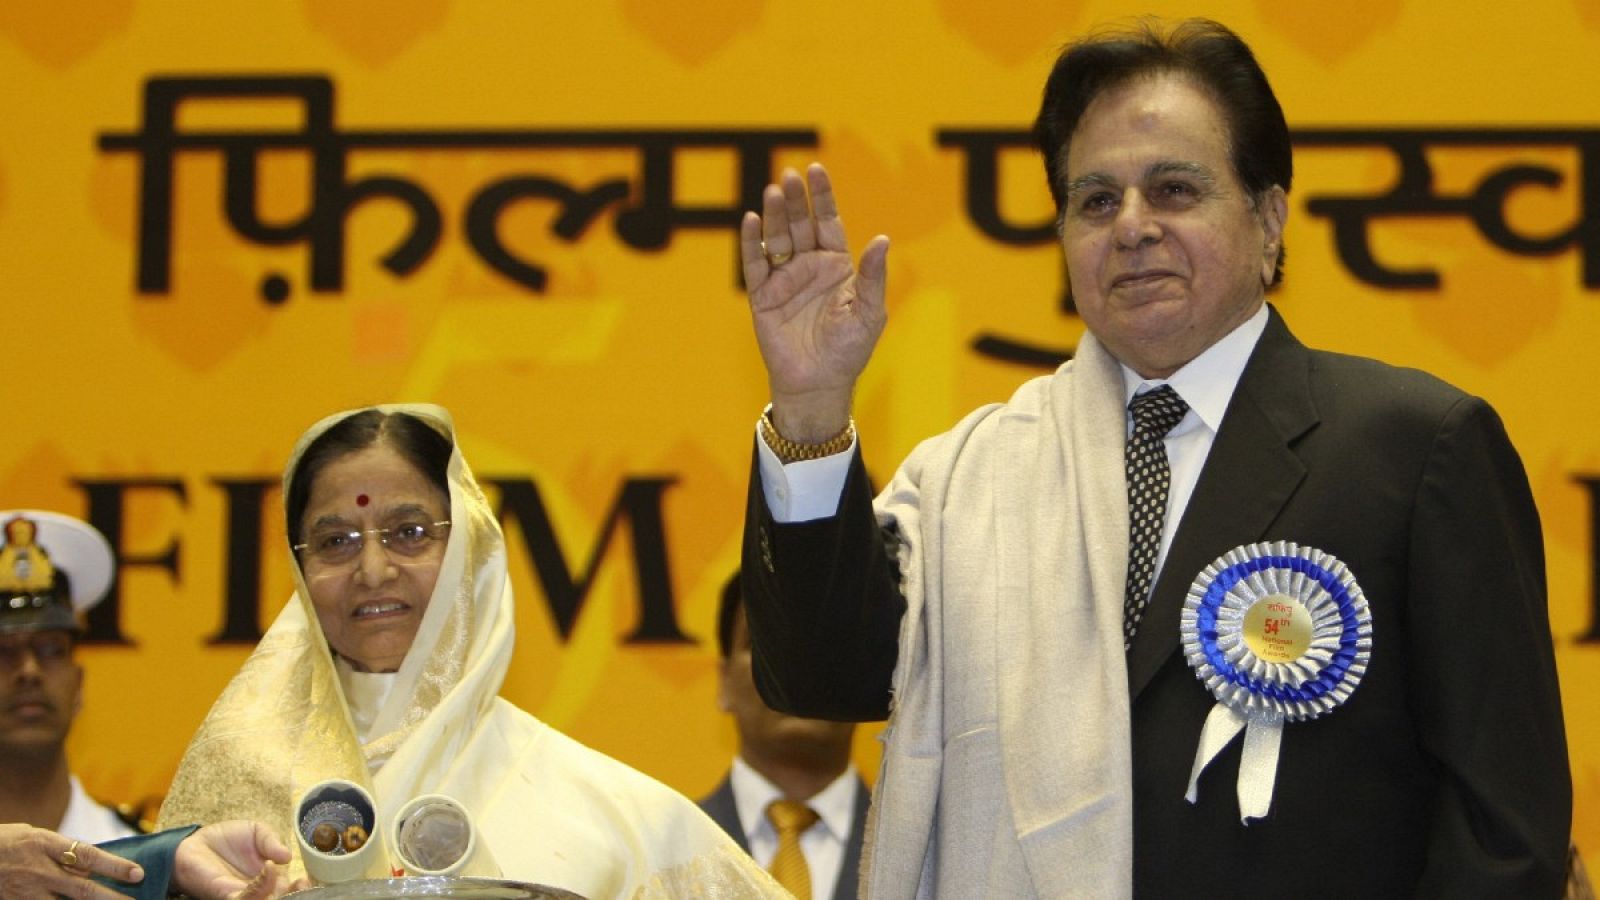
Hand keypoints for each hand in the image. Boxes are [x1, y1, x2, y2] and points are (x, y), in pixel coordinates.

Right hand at [0, 823, 143, 898]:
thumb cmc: (4, 843)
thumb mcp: (33, 837)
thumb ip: (60, 850)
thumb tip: (89, 864)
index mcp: (45, 845)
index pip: (88, 856)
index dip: (114, 866)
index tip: (137, 873)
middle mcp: (39, 871)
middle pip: (83, 889)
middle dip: (112, 898)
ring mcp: (27, 893)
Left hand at [174, 820, 301, 899]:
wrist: (195, 843)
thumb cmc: (226, 839)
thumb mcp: (257, 831)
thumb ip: (272, 841)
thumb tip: (288, 856)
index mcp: (270, 877)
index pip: (289, 889)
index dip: (301, 887)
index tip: (306, 879)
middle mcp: (259, 890)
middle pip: (279, 899)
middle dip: (294, 895)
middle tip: (301, 883)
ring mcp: (243, 894)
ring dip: (276, 890)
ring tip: (275, 866)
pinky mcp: (227, 896)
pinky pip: (246, 898)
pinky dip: (261, 886)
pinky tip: (267, 867)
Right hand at [742, 163, 889, 441]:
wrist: (820, 383)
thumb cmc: (850, 349)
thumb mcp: (868, 311)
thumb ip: (871, 275)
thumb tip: (882, 238)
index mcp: (836, 265)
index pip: (827, 222)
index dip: (821, 197)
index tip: (815, 170)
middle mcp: (808, 267)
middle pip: (800, 224)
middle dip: (794, 200)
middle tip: (788, 176)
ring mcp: (784, 280)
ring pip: (776, 239)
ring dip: (774, 215)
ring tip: (771, 192)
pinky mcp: (763, 296)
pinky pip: (755, 264)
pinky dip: (752, 243)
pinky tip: (751, 221)